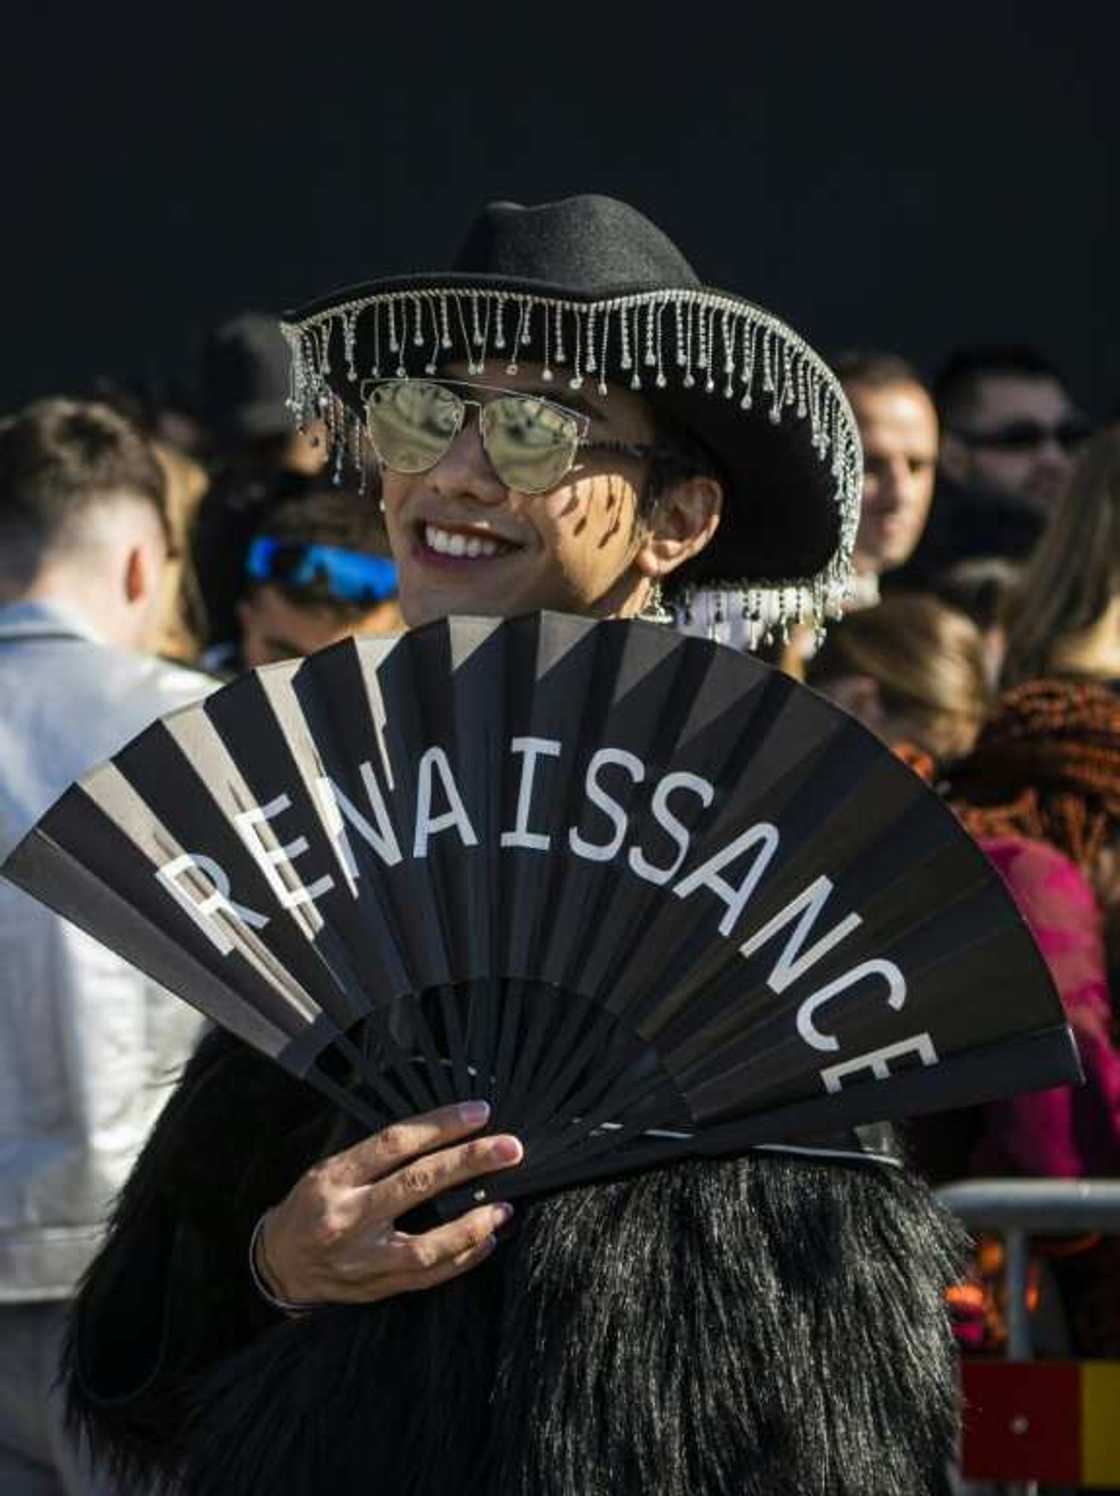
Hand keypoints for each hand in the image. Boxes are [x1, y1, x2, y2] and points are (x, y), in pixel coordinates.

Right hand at [256, 1101, 521, 1305]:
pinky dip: (461, 1258)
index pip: (395, 1143)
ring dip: (472, 1224)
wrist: (278, 1264)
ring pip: (426, 1243)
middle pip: (417, 1184)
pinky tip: (485, 1240)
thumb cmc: (312, 1205)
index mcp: (336, 1177)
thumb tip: (444, 1134)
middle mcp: (348, 1217)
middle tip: (510, 1149)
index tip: (480, 1112)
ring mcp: (361, 1258)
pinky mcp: (374, 1288)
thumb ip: (378, 1156)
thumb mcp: (331, 1168)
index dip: (440, 1124)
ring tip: (504, 1206)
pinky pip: (427, 1276)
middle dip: (470, 1163)